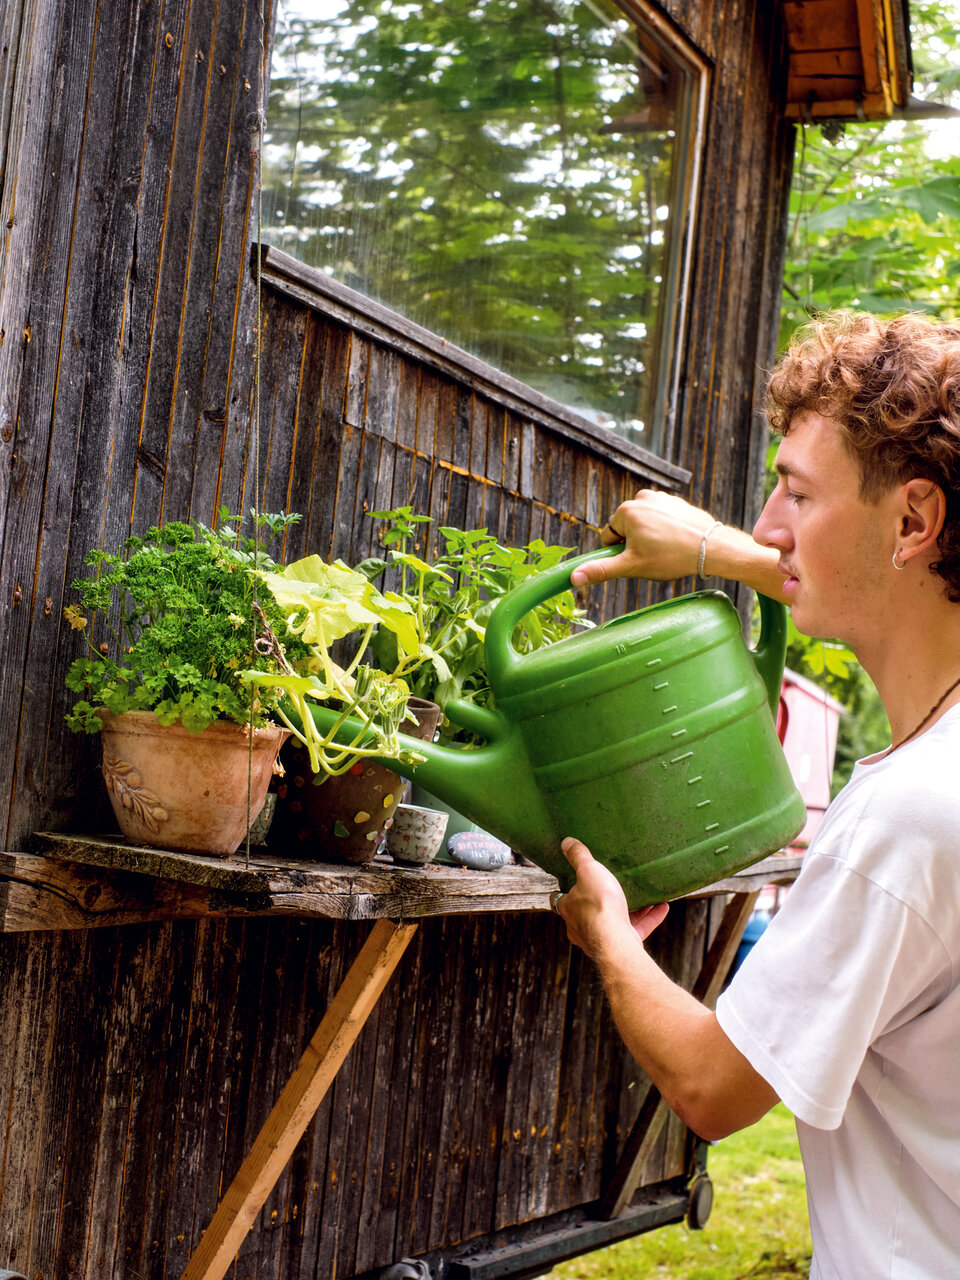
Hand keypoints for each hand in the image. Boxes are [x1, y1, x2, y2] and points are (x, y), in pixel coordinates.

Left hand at [555, 836, 667, 957]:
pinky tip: (662, 906)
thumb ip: (579, 857)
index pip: (560, 900)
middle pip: (588, 912)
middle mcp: (581, 927)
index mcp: (569, 909)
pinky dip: (649, 918)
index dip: (566, 890)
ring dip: (630, 909)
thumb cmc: (598, 905)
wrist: (616, 940)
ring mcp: (601, 938)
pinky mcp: (621, 945)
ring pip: (614, 921)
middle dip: (601, 900)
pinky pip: (637, 929)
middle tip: (612, 887)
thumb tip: (566, 842)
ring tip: (643, 895)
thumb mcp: (588, 871)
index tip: (574, 882)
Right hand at [571, 490, 718, 587]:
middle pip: (627, 528)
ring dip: (650, 537)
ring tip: (668, 550)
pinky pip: (662, 520)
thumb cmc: (671, 557)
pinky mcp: (677, 503)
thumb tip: (574, 577)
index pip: (609, 536)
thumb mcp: (632, 566)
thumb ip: (601, 570)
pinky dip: (666, 531)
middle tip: (654, 556)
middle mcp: (642, 498)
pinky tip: (678, 542)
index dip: (620, 552)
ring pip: (645, 524)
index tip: (638, 558)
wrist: (712, 548)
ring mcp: (661, 498)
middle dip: (636, 543)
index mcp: (626, 511)